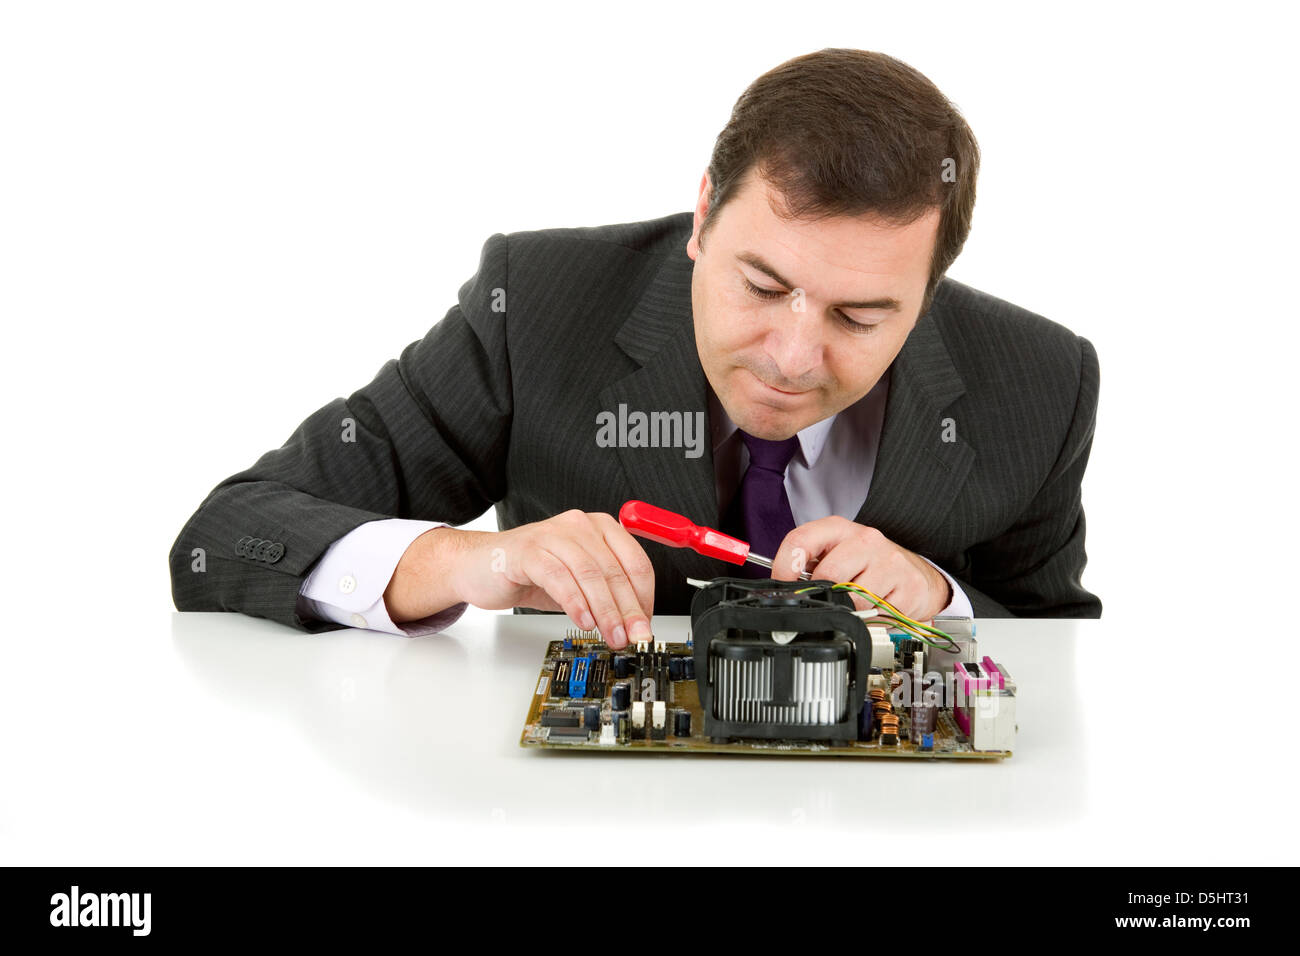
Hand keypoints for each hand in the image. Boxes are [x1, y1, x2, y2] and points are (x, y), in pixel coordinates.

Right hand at [383, 511, 653, 648]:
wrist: (479, 566)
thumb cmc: (531, 573)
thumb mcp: (578, 583)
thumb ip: (605, 596)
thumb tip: (635, 625)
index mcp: (599, 528)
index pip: (636, 562)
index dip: (645, 598)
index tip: (646, 626)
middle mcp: (580, 525)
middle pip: (615, 570)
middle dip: (629, 610)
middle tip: (634, 637)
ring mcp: (553, 534)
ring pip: (590, 574)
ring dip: (606, 611)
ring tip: (612, 635)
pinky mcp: (528, 550)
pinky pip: (559, 577)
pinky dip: (575, 602)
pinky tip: (582, 621)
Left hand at [767, 516, 951, 621]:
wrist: (917, 574)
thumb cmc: (869, 564)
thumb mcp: (836, 554)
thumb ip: (809, 566)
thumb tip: (783, 590)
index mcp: (840, 529)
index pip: (801, 540)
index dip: (784, 567)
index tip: (782, 586)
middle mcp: (866, 540)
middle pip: (829, 575)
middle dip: (825, 594)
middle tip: (831, 599)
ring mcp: (890, 562)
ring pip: (854, 600)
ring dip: (851, 610)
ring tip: (858, 601)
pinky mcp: (909, 586)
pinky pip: (879, 615)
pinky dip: (874, 619)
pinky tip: (878, 606)